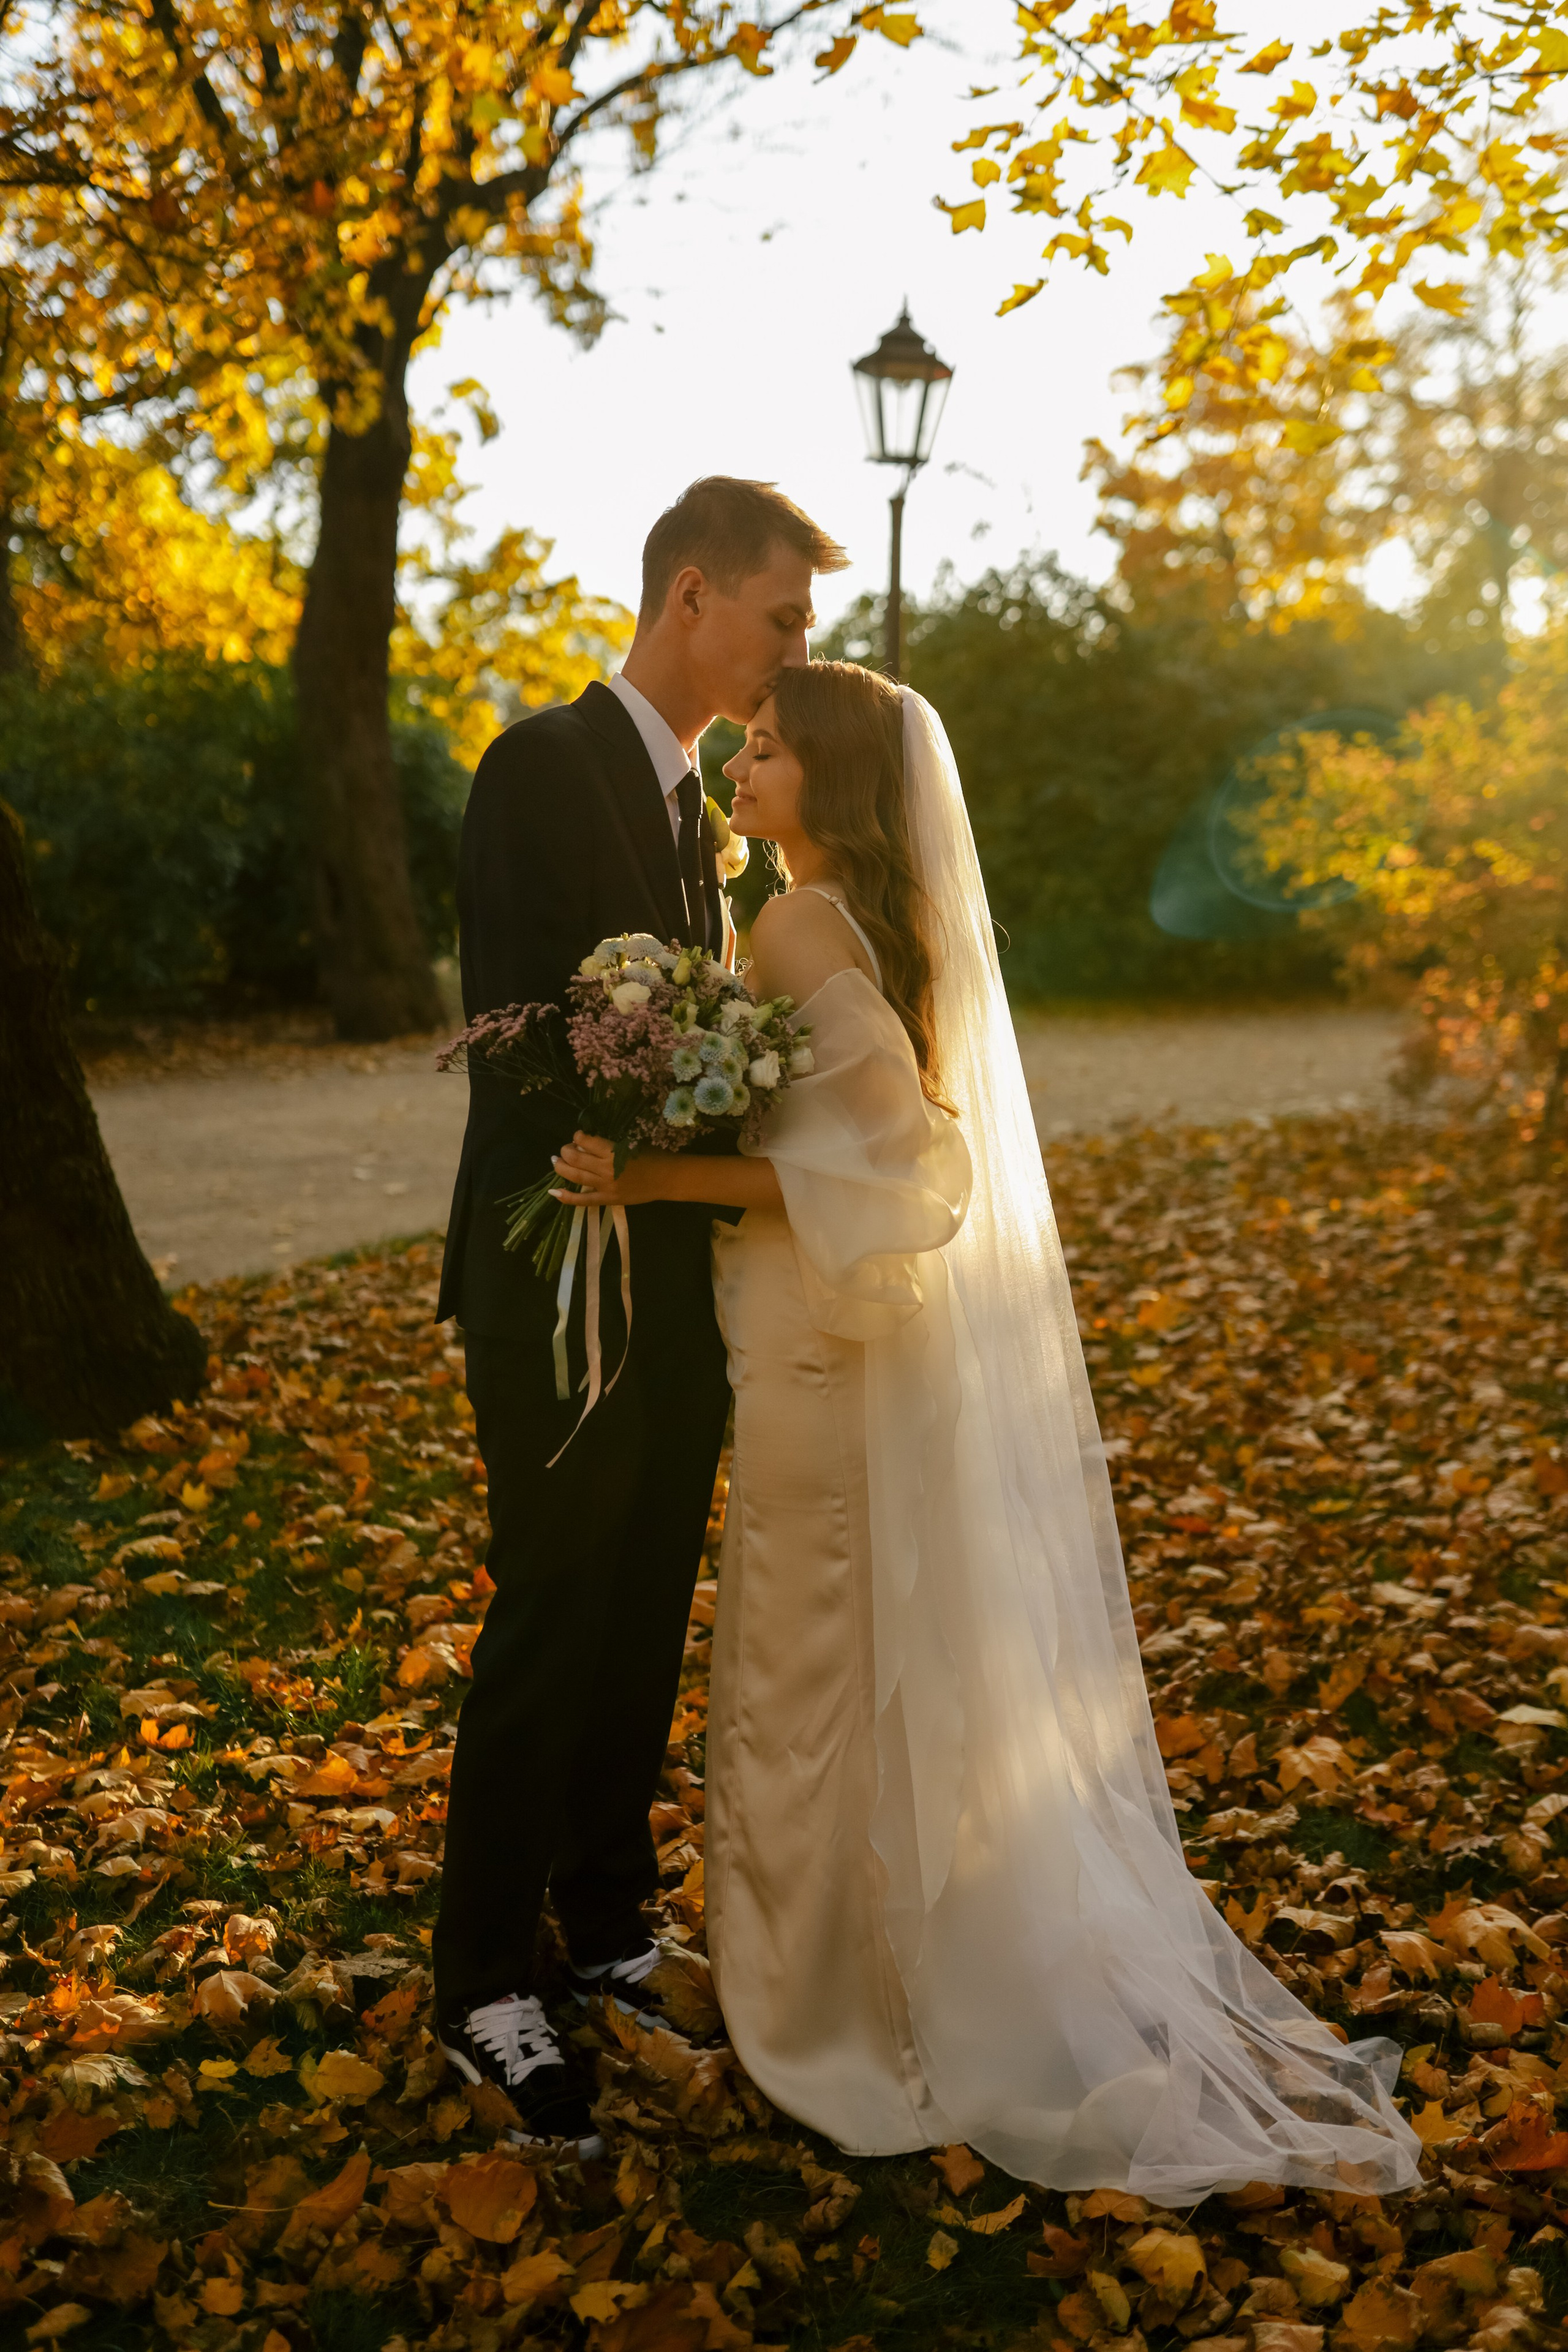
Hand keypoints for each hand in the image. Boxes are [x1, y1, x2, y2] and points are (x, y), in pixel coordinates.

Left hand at [551, 1132, 670, 1207]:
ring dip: (561, 1167)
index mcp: (613, 1151)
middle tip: (566, 1149)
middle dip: (565, 1150)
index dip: (578, 1136)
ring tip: (556, 1161)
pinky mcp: (607, 1200)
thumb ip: (608, 1144)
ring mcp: (605, 1186)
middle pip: (574, 1158)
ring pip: (574, 1176)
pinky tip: (554, 1192)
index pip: (585, 1141)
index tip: (580, 1136)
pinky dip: (566, 1197)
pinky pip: (583, 1201)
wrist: (667, 1178)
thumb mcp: (630, 1143)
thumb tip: (585, 1143)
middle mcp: (605, 1169)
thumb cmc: (652, 1156)